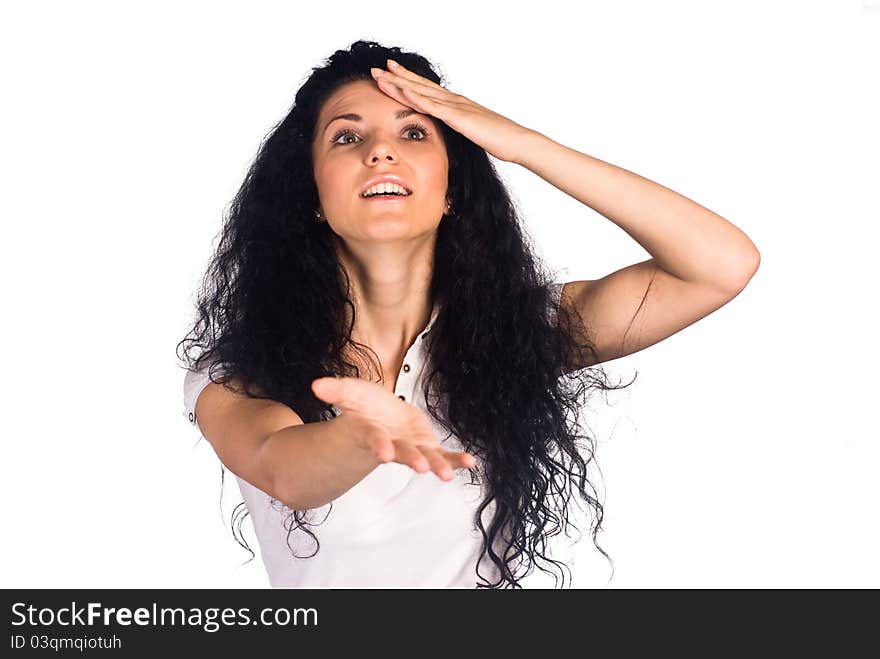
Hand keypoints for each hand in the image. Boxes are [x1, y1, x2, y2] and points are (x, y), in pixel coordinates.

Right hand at [311, 376, 476, 480]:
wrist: (378, 419)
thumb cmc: (364, 408)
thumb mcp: (350, 393)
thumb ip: (336, 390)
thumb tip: (316, 385)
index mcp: (373, 433)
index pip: (375, 439)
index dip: (378, 445)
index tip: (384, 453)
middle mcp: (394, 444)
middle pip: (403, 453)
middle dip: (412, 459)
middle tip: (421, 468)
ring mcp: (412, 448)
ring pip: (426, 459)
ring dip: (437, 466)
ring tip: (447, 475)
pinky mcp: (427, 448)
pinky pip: (444, 456)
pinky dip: (457, 460)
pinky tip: (471, 463)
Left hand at [370, 58, 531, 163]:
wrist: (516, 141)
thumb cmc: (499, 139)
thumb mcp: (473, 132)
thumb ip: (460, 128)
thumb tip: (451, 131)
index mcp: (456, 104)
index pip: (426, 89)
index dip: (407, 80)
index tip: (391, 73)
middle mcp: (454, 100)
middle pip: (420, 85)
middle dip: (397, 77)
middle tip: (376, 69)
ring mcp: (456, 106)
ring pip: (422, 92)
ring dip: (400, 83)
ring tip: (381, 75)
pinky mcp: (459, 117)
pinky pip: (434, 106)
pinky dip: (417, 97)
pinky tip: (403, 90)